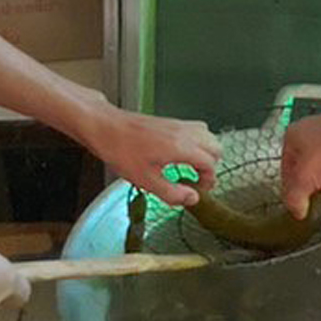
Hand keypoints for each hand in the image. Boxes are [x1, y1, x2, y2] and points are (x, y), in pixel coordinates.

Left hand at [77, 102, 219, 205]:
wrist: (105, 127)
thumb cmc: (122, 150)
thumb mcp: (146, 180)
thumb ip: (172, 193)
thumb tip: (192, 199)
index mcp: (182, 147)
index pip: (210, 164)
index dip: (208, 180)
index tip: (198, 190)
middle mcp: (184, 133)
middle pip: (215, 147)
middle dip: (211, 165)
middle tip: (197, 180)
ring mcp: (178, 124)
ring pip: (207, 135)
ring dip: (204, 152)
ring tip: (189, 167)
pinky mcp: (169, 121)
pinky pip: (194, 129)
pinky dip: (195, 142)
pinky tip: (178, 154)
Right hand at [281, 107, 320, 217]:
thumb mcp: (304, 179)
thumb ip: (295, 198)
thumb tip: (296, 209)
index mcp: (292, 137)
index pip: (286, 171)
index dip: (292, 191)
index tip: (299, 206)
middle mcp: (310, 134)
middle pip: (306, 170)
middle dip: (314, 186)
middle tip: (318, 197)